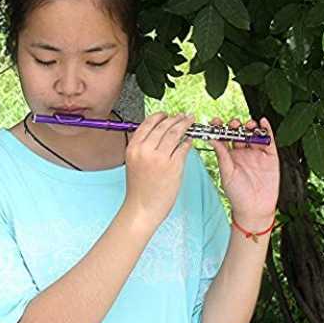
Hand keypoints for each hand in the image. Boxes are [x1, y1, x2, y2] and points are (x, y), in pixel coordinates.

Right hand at [123, 111, 195, 228]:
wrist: (142, 208)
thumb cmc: (139, 188)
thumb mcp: (133, 162)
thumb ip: (142, 146)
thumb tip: (157, 131)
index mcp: (133, 147)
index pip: (148, 123)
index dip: (160, 116)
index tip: (167, 114)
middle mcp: (145, 150)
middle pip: (163, 126)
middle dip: (175, 118)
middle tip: (183, 116)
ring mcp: (160, 158)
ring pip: (175, 133)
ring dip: (184, 125)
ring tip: (189, 122)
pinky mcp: (174, 167)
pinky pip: (183, 148)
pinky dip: (188, 142)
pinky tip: (190, 140)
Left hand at [207, 117, 279, 229]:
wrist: (254, 208)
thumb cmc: (237, 194)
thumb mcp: (226, 172)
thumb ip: (221, 155)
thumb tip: (211, 138)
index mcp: (230, 155)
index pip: (224, 137)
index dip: (220, 128)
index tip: (215, 121)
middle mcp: (243, 152)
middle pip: (239, 133)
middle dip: (236, 125)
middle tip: (233, 123)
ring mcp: (257, 153)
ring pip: (253, 134)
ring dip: (250, 126)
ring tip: (247, 124)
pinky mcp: (270, 157)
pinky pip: (269, 140)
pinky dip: (267, 130)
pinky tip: (263, 122)